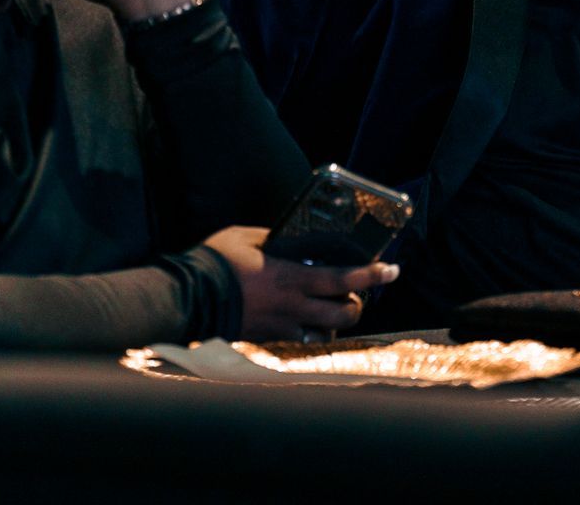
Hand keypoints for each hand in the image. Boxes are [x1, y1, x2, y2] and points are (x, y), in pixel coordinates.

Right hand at [201, 225, 401, 341]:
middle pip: (344, 314)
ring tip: (330, 309)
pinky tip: (302, 323)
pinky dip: (308, 334)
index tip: (392, 269)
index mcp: (291, 278)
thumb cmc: (216, 262)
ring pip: (326, 334)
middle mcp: (292, 307)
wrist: (186, 297)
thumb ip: (274, 237)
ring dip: (335, 323)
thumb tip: (289, 238)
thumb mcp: (247, 236)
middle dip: (357, 305)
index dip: (372, 275)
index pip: (344, 279)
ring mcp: (281, 328)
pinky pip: (299, 342)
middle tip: (355, 293)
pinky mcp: (267, 341)